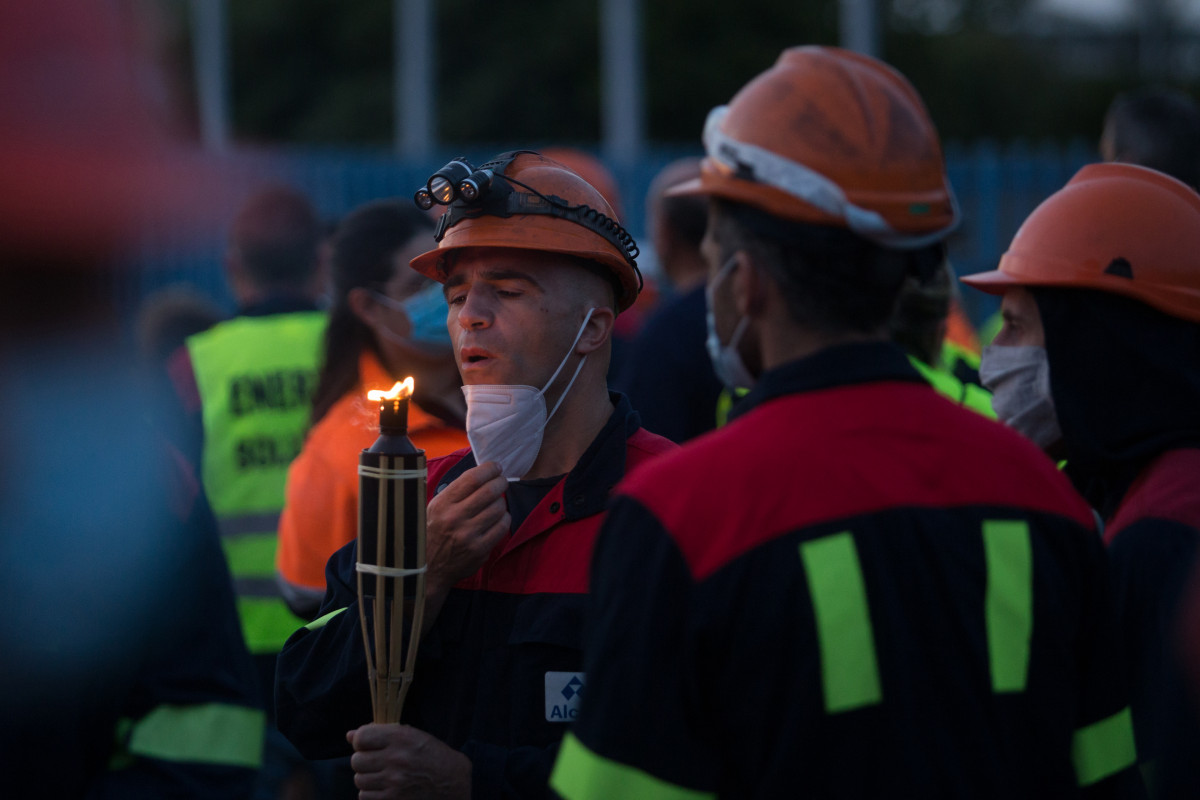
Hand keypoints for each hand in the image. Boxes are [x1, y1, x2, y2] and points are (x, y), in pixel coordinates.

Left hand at [347, 724, 469, 799]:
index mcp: (401, 737)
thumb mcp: (412, 736)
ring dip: (366, 778)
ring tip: (381, 776)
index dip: (361, 741)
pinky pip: (364, 796)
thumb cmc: (432, 756)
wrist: (452, 783)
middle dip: (363, 760)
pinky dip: (371, 793)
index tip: (367, 745)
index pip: (362, 737)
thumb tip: (350, 735)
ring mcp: (393, 782)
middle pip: (356, 760)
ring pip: (359, 780)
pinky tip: (384, 788)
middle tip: (375, 762)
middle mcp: (396, 759)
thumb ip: (381, 733)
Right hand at [425, 461, 509, 594]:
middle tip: (502, 481)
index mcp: (442, 503)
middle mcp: (455, 517)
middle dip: (500, 482)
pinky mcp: (479, 549)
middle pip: (489, 491)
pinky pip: (502, 527)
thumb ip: (455, 491)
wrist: (428, 568)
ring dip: (502, 501)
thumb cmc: (433, 532)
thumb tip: (482, 473)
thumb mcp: (435, 508)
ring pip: (498, 507)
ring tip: (497, 502)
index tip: (495, 467)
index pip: (472, 478)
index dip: (489, 469)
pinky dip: (504, 518)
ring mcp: (468, 535)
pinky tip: (498, 518)